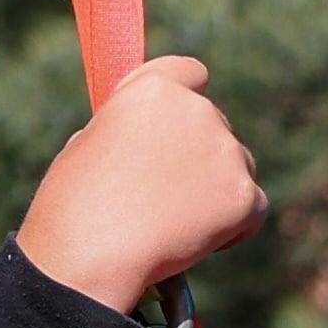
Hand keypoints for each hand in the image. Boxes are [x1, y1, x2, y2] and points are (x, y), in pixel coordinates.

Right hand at [17, 56, 268, 313]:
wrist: (91, 255)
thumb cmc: (74, 206)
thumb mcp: (88, 143)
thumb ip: (128, 130)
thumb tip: (146, 144)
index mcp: (154, 89)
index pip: (191, 73)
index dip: (184, 98)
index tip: (172, 127)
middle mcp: (196, 110)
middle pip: (216, 125)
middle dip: (200, 154)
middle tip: (167, 195)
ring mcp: (225, 151)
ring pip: (238, 165)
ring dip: (218, 188)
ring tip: (176, 223)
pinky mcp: (243, 194)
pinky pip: (253, 207)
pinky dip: (235, 225)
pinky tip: (200, 243)